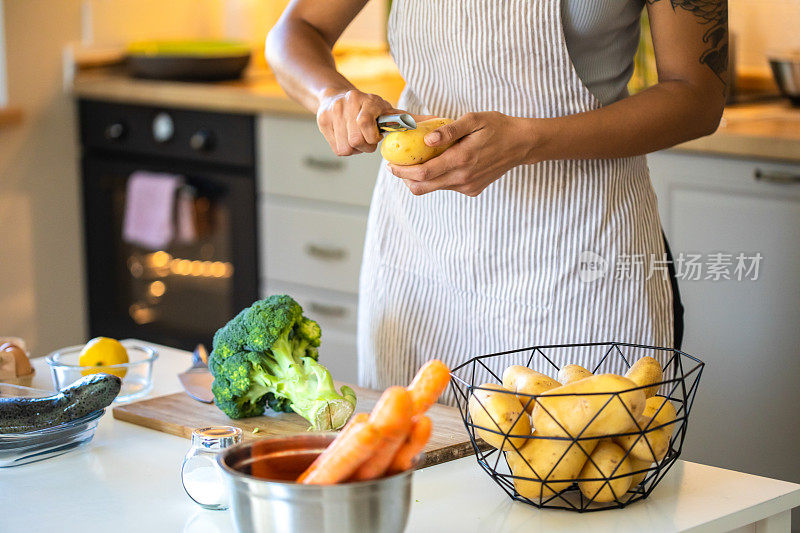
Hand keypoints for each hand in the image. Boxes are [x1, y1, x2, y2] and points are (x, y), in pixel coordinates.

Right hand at [316, 88, 399, 155]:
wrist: (336, 95)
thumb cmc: (367, 107)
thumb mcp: (385, 109)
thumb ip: (403, 118)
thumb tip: (427, 121)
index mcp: (367, 99)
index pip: (365, 123)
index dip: (372, 137)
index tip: (377, 136)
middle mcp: (348, 103)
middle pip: (356, 140)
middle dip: (365, 146)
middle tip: (368, 140)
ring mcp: (333, 111)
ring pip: (345, 147)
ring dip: (354, 149)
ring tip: (358, 139)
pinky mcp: (322, 121)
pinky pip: (336, 148)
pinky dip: (344, 148)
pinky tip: (347, 139)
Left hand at [388, 112, 540, 196]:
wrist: (521, 144)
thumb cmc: (497, 127)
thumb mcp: (473, 120)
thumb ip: (449, 130)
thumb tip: (426, 139)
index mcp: (461, 160)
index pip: (423, 173)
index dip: (402, 171)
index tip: (390, 164)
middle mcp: (463, 178)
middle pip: (423, 187)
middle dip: (405, 178)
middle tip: (396, 166)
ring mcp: (468, 186)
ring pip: (434, 188)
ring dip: (420, 178)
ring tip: (416, 162)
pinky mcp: (472, 190)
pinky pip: (447, 186)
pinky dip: (437, 178)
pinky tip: (440, 163)